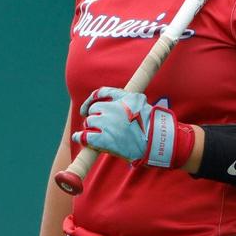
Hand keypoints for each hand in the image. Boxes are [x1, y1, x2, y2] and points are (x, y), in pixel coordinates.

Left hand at [73, 86, 193, 168]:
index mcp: (122, 98)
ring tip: (97, 134)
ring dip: (91, 128)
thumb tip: (112, 98)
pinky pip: (84, 136)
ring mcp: (106, 124)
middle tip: (99, 126)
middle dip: (95, 117)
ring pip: (90, 122)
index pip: (100, 93)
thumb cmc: (151, 124)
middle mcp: (112, 108)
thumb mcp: (140, 101)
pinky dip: (80, 137)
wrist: (156, 142)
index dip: (91, 100)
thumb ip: (125, 97)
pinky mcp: (104, 139)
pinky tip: (79, 138)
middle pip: (94, 109)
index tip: (87, 108)